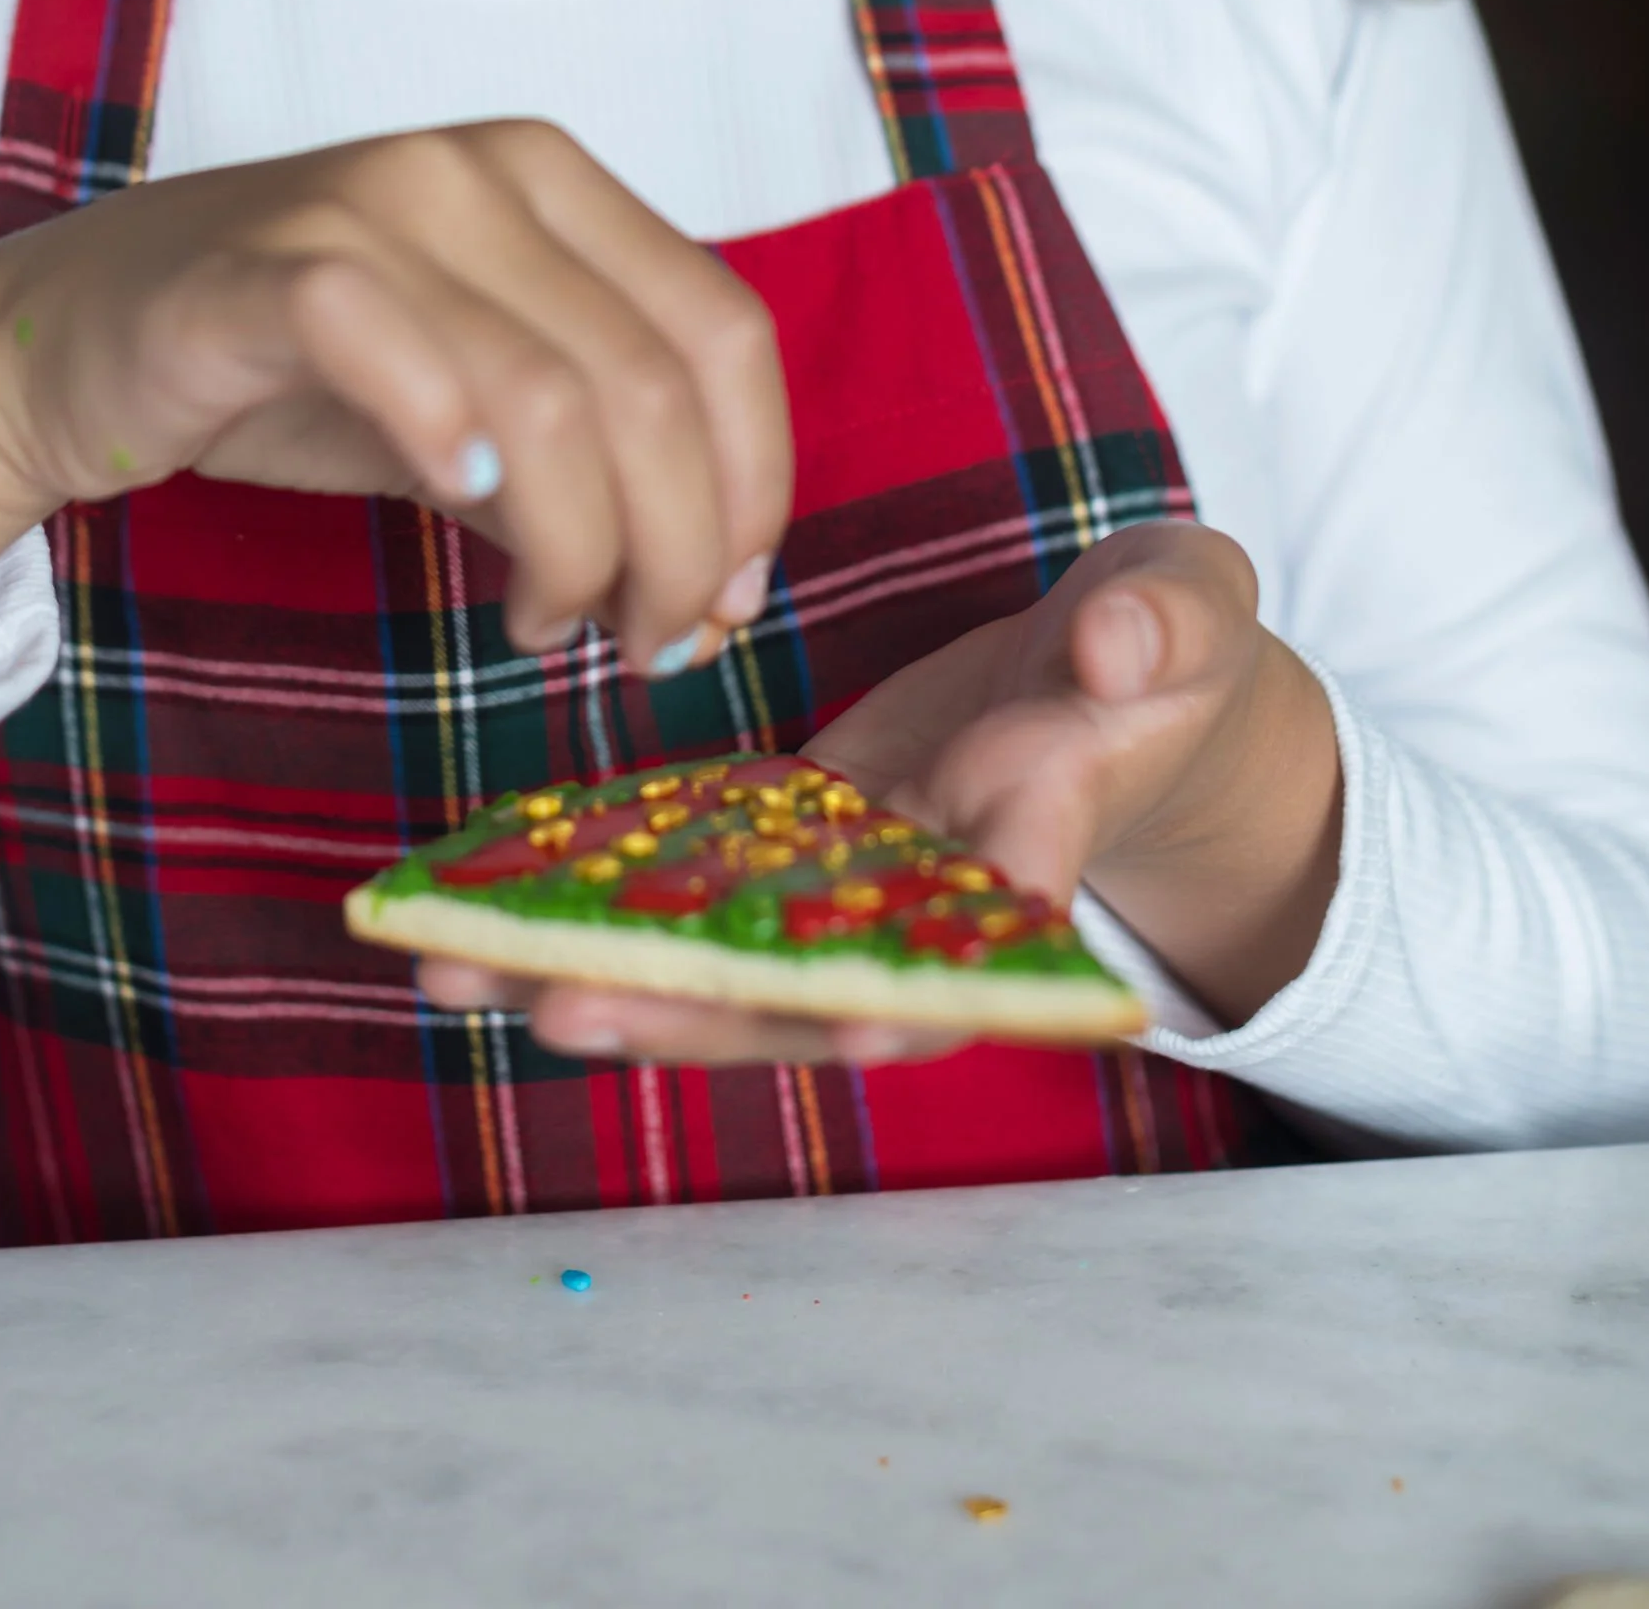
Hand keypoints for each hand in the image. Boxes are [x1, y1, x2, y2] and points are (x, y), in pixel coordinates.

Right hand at [0, 121, 790, 670]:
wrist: (72, 339)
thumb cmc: (292, 371)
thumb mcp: (478, 405)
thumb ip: (593, 462)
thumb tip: (716, 588)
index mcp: (553, 178)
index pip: (721, 330)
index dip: (753, 483)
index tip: (734, 600)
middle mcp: (478, 168)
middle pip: (648, 383)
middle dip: (677, 548)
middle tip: (645, 646)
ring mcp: (372, 204)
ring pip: (550, 394)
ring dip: (577, 546)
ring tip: (545, 622)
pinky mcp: (266, 266)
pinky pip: (393, 350)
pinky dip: (451, 449)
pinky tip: (465, 523)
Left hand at [416, 523, 1341, 1061]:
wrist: (1127, 679)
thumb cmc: (1167, 650)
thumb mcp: (1188, 617)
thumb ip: (1162, 633)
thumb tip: (1111, 649)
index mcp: (1038, 848)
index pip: (974, 937)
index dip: (908, 989)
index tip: (845, 1030)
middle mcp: (925, 895)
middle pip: (809, 985)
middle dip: (691, 1007)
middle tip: (561, 1008)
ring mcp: (849, 879)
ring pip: (722, 954)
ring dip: (600, 970)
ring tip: (460, 972)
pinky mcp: (793, 837)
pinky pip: (684, 882)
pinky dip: (587, 897)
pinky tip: (475, 902)